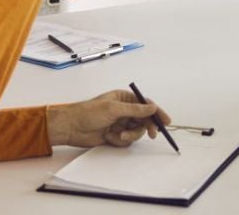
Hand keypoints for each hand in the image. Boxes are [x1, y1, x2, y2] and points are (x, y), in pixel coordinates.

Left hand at [46, 90, 170, 147]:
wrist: (71, 128)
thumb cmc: (89, 113)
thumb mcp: (114, 109)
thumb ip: (135, 109)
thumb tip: (152, 107)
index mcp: (124, 98)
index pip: (145, 104)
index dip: (157, 112)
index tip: (166, 121)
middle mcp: (123, 110)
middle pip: (144, 119)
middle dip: (145, 127)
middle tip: (152, 134)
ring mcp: (120, 123)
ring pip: (136, 131)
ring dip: (129, 135)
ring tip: (118, 135)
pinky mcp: (115, 134)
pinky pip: (126, 139)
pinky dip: (119, 140)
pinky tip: (109, 138)